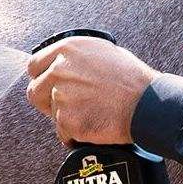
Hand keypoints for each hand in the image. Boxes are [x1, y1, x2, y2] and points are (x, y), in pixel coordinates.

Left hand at [26, 37, 160, 145]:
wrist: (148, 105)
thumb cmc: (131, 80)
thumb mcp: (103, 52)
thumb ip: (75, 57)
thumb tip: (59, 64)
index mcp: (67, 50)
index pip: (34, 66)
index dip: (42, 78)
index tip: (49, 86)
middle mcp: (60, 70)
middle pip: (34, 92)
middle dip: (47, 101)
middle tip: (69, 105)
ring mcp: (61, 96)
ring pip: (50, 114)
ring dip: (66, 117)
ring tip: (90, 113)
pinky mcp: (67, 121)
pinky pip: (63, 132)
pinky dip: (75, 133)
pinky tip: (94, 124)